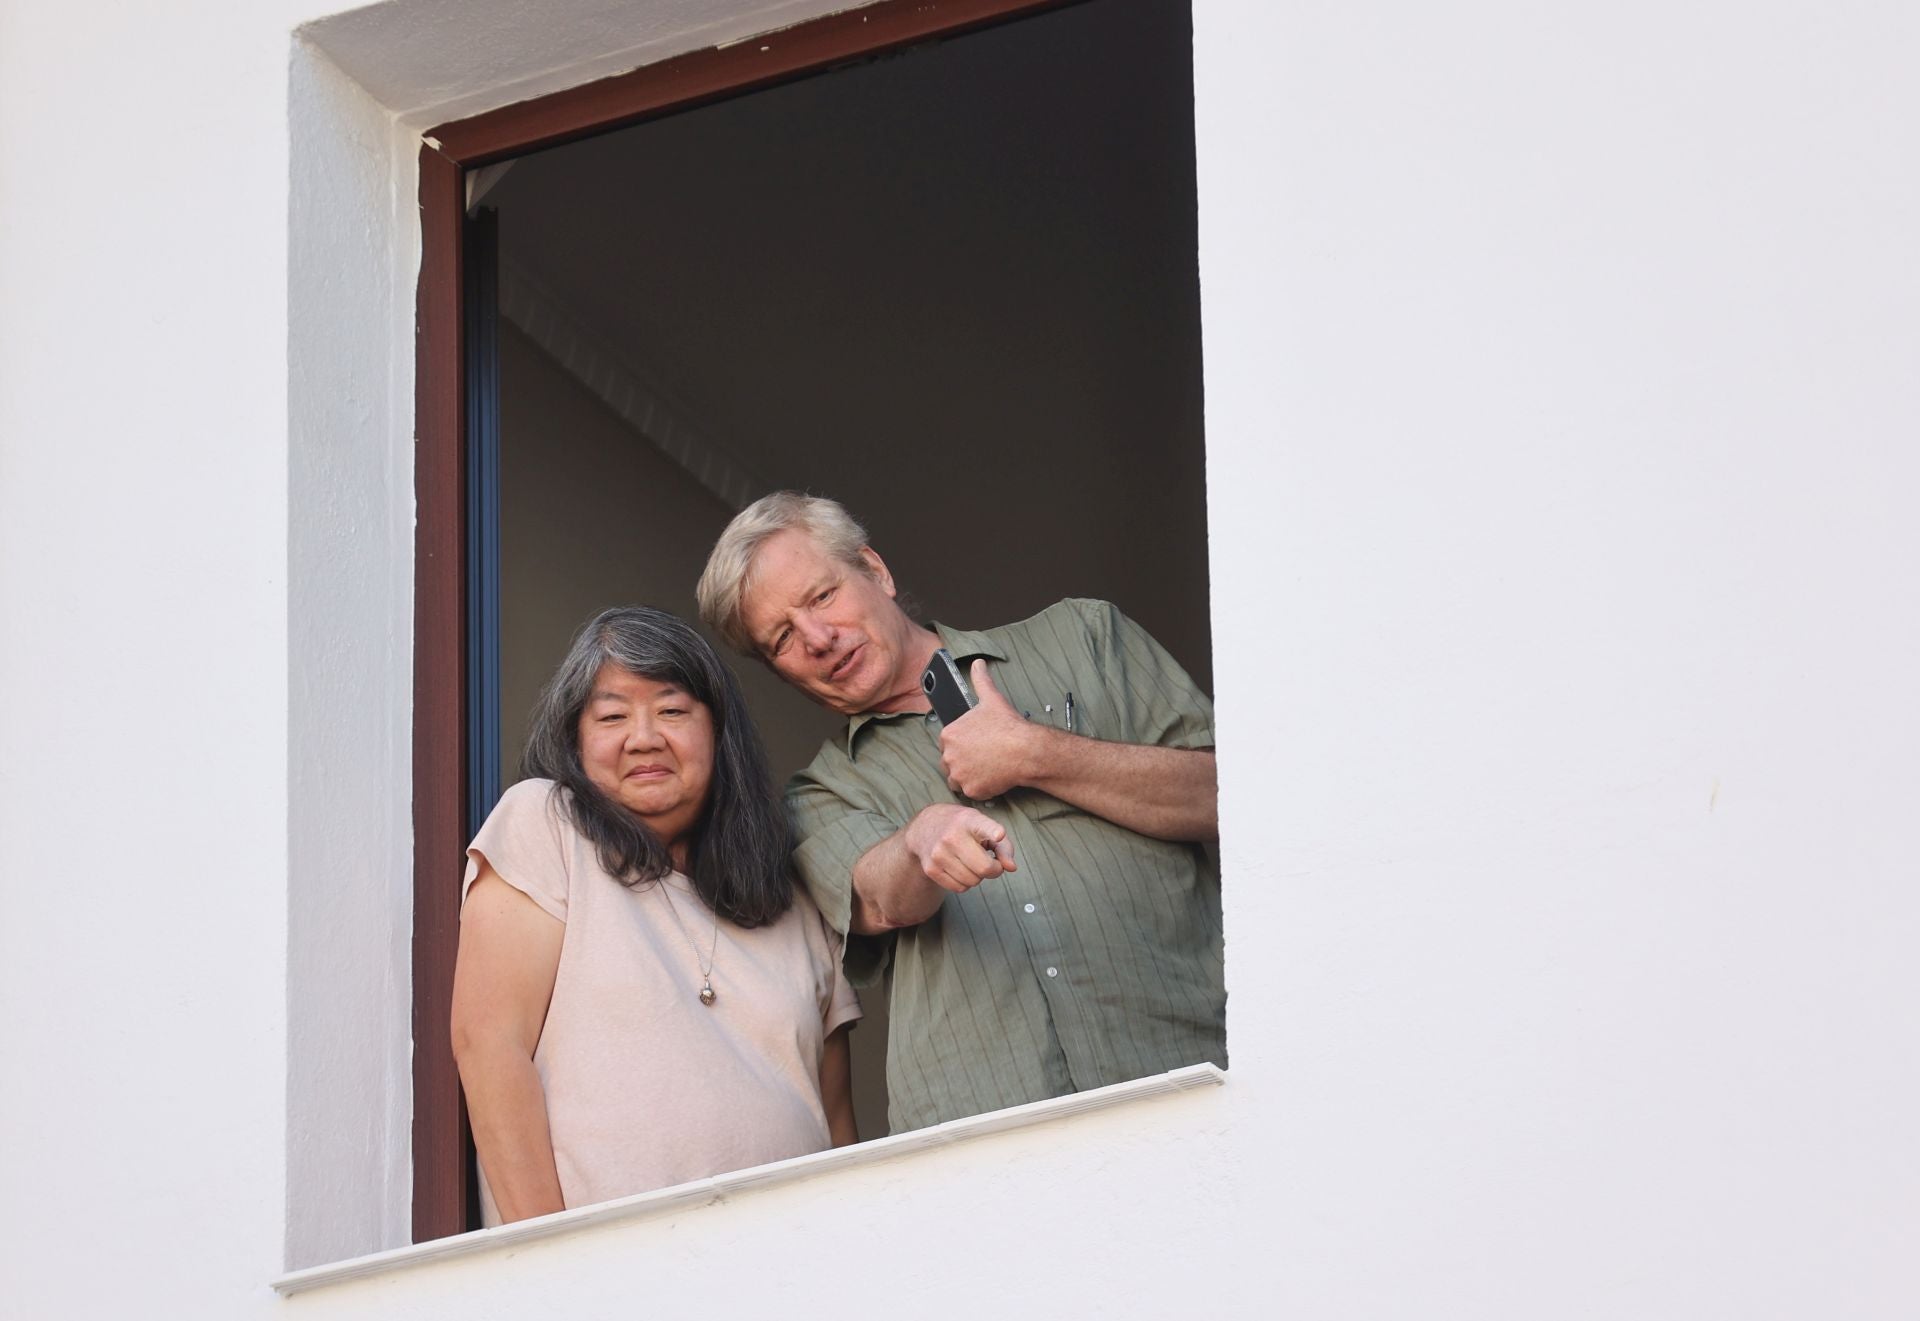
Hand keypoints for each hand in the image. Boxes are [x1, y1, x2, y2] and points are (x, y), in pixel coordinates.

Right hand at [902, 802, 1016, 892]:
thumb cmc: (962, 827)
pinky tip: (959, 868)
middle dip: (993, 870)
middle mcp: (952, 836)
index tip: (999, 834)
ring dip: (977, 877)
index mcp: (969, 820)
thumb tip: (1011, 868)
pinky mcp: (931, 869)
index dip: (993, 832)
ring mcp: (939, 853)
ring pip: (972, 881)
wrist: (926, 827)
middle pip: (984, 868)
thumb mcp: (984, 826)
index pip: (984, 827)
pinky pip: (959, 888)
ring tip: (971, 862)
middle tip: (990, 862)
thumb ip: (1003, 846)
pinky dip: (964, 883)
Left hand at [939, 660, 1045, 799]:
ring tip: (987, 767)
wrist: (1026, 750)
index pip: (948, 742)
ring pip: (957, 778)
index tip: (977, 743)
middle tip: (984, 756)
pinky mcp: (971, 790)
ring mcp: (959, 774)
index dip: (963, 743)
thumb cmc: (1008, 725)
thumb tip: (978, 663)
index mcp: (949, 734)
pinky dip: (979, 787)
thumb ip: (980, 680)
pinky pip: (970, 791)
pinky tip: (992, 777)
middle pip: (950, 761)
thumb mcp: (991, 698)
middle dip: (964, 760)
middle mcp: (949, 755)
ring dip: (967, 775)